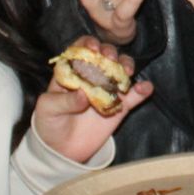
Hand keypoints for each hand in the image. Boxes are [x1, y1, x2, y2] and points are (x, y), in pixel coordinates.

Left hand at [32, 36, 153, 163]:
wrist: (63, 150)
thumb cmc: (50, 123)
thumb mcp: (47, 110)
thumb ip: (63, 101)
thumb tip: (83, 94)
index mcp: (72, 71)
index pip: (81, 49)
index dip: (87, 44)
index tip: (93, 48)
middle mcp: (92, 75)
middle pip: (105, 55)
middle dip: (109, 52)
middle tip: (110, 59)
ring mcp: (108, 89)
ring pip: (121, 70)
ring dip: (126, 66)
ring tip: (127, 72)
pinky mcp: (120, 106)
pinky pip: (134, 96)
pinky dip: (142, 90)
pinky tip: (145, 87)